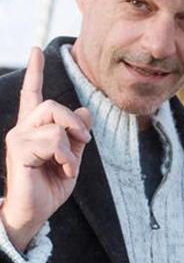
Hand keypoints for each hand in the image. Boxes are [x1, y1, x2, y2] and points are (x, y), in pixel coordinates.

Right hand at [0, 47, 91, 251]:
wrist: (35, 213)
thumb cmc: (50, 186)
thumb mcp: (72, 158)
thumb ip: (78, 135)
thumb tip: (86, 110)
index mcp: (36, 129)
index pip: (33, 94)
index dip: (35, 72)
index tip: (36, 49)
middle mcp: (23, 128)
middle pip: (52, 105)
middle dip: (75, 122)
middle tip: (85, 142)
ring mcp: (18, 137)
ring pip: (55, 122)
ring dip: (72, 145)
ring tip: (68, 164)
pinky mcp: (19, 149)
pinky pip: (54, 140)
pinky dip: (67, 157)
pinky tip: (62, 170)